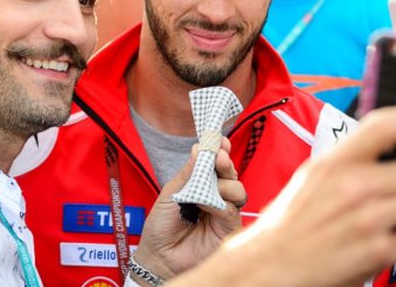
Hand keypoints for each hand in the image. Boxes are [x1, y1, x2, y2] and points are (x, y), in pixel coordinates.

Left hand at [133, 137, 244, 279]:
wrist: (158, 256)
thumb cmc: (161, 226)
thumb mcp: (171, 193)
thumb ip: (188, 173)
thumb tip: (200, 147)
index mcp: (202, 184)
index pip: (216, 164)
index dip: (219, 150)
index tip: (218, 139)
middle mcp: (216, 195)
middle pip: (230, 174)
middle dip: (225, 162)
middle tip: (219, 156)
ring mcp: (223, 211)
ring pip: (237, 189)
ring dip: (226, 182)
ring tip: (212, 184)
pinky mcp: (228, 228)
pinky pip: (232, 210)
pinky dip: (220, 203)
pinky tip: (205, 202)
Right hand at [177, 107, 395, 286]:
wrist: (270, 266)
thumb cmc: (291, 221)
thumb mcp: (314, 175)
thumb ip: (350, 158)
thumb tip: (390, 144)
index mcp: (337, 162)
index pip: (388, 125)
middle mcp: (357, 186)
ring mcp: (371, 219)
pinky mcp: (379, 251)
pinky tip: (391, 234)